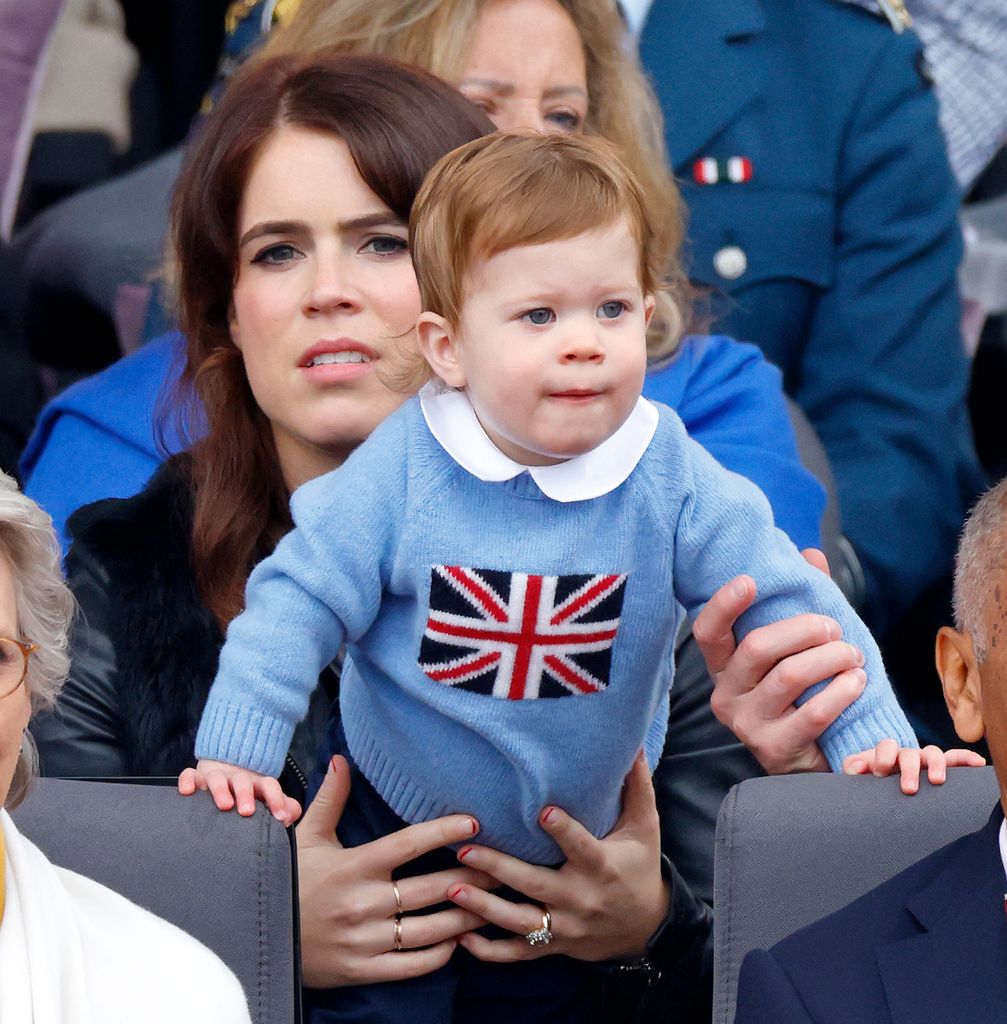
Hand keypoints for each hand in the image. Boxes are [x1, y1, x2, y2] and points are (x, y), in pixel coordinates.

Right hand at [178, 758, 301, 824]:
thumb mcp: (266, 800)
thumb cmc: (247, 796)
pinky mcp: (196, 778)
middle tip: (248, 812)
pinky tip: (187, 792)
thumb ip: (283, 807)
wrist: (223, 771)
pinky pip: (189, 774)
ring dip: (221, 790)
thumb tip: (291, 815)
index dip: (277, 799)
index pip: (269, 786)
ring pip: (217, 778)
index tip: (281, 817)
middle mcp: (236, 779)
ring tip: (224, 805)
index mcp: (256, 784)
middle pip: (243, 781)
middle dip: (246, 794)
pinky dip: (188, 780)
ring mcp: (215, 777)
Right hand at [297, 755, 495, 987]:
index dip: (443, 831)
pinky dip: (440, 954)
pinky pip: (412, 965)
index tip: (475, 822)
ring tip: (494, 903)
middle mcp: (364, 903)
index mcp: (354, 866)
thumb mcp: (306, 837)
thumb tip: (341, 759)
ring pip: (430, 930)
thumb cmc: (288, 880)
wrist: (257, 935)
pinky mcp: (363, 970)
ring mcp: (365, 940)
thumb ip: (330, 799)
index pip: (408, 844)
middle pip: (431, 889)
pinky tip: (459, 941)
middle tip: (503, 865)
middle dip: (471, 877)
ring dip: (465, 916)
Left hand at [445, 752, 667, 962]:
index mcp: (601, 867)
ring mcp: (564, 927)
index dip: (563, 830)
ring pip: (520, 922)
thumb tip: (635, 746)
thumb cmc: (641, 867)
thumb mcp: (645, 828)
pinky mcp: (554, 946)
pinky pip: (518, 953)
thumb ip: (637, 787)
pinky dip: (489, 950)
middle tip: (466, 849)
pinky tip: (460, 936)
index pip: (581, 847)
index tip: (542, 811)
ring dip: (485, 907)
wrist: (647, 928)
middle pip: (535, 884)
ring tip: (453, 889)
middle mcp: (580, 899)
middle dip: (499, 868)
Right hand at [697, 548, 866, 773]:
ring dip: (829, 658)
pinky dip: (840, 692)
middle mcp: (726, 694)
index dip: (724, 605)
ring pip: (788, 676)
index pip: (707, 632)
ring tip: (852, 654)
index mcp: (724, 667)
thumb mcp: (796, 651)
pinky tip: (856, 681)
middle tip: (834, 627)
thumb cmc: (803, 696)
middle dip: (804, 630)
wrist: (813, 763)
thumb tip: (811, 554)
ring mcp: (746, 724)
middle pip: (757, 647)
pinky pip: (812, 712)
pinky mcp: (773, 748)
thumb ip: (800, 604)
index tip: (750, 581)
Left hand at [842, 738, 985, 793]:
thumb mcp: (858, 777)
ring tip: (937, 780)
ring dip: (936, 765)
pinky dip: (965, 759)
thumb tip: (857, 766)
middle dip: (909, 769)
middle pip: (910, 753)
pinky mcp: (941, 770)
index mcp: (886, 755)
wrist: (882, 797)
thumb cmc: (871, 786)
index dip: (883, 757)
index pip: (887, 746)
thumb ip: (854, 768)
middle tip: (908, 789)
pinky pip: (955, 760)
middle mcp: (907, 755)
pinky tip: (976, 762)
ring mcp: (924, 762)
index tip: (879, 773)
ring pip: (933, 754)